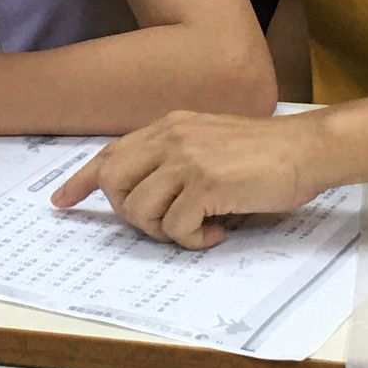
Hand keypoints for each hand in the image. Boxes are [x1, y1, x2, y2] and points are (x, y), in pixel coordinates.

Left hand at [50, 110, 330, 249]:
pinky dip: (194, 241)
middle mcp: (171, 138)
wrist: (305, 148)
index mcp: (170, 126)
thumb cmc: (265, 153)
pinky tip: (218, 232)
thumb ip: (176, 157)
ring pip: (141, 210)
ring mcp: (186, 159)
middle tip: (163, 224)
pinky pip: (176, 228)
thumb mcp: (209, 141)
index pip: (111, 153)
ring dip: (165, 232)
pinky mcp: (205, 184)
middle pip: (114, 183)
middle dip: (130, 214)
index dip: (82, 180)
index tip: (62, 200)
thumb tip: (146, 194)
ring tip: (198, 227)